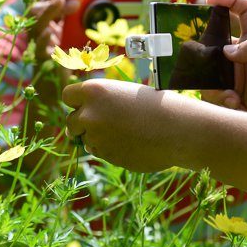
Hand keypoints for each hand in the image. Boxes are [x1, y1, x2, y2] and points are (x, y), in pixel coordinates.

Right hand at [27, 0, 79, 65]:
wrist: (64, 93)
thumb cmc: (73, 65)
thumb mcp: (78, 38)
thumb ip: (79, 23)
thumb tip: (85, 4)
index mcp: (48, 28)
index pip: (46, 5)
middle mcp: (40, 36)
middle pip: (36, 12)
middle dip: (52, 0)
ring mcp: (39, 49)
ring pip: (35, 27)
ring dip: (47, 12)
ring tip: (60, 1)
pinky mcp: (41, 64)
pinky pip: (38, 50)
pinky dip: (42, 40)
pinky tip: (50, 31)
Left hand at [63, 79, 180, 171]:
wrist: (179, 129)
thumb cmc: (156, 107)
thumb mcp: (124, 94)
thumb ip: (100, 105)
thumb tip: (74, 130)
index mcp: (94, 90)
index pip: (67, 96)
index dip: (78, 102)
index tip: (91, 106)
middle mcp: (89, 113)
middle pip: (71, 121)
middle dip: (84, 124)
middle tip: (110, 123)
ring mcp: (96, 136)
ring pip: (86, 140)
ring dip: (99, 138)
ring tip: (128, 132)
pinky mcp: (105, 155)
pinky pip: (100, 152)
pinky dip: (111, 150)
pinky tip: (132, 143)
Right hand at [202, 0, 246, 117]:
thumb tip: (227, 48)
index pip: (246, 10)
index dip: (230, 0)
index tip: (212, 0)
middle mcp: (243, 54)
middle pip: (216, 40)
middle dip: (209, 52)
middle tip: (214, 67)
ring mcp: (232, 73)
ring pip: (208, 67)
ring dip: (217, 83)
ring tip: (235, 98)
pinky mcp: (225, 91)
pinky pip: (209, 89)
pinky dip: (220, 98)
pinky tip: (236, 105)